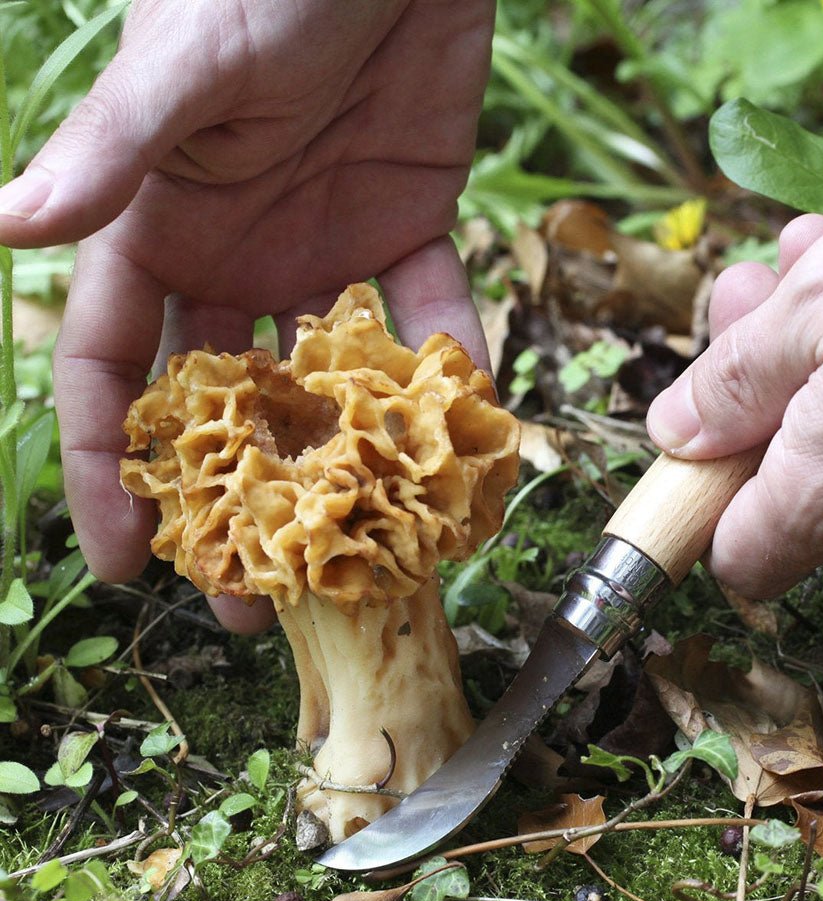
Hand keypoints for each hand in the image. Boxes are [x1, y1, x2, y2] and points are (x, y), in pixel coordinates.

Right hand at [0, 0, 493, 629]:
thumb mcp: (185, 70)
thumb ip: (114, 155)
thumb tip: (4, 228)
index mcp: (160, 230)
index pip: (115, 370)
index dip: (111, 468)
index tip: (126, 561)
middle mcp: (237, 256)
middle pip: (227, 407)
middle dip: (237, 503)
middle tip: (252, 601)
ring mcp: (326, 249)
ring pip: (329, 380)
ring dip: (347, 461)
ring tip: (364, 551)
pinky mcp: (411, 223)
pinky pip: (431, 310)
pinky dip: (451, 366)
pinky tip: (469, 433)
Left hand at [646, 137, 822, 597]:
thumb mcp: (816, 302)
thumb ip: (731, 384)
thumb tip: (676, 436)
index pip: (741, 559)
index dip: (701, 506)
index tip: (693, 440)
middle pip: (781, 478)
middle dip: (749, 387)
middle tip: (750, 296)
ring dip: (804, 348)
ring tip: (809, 255)